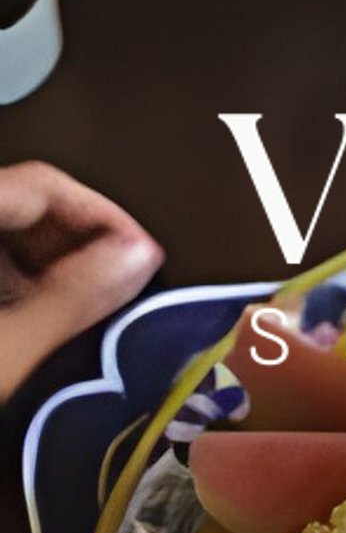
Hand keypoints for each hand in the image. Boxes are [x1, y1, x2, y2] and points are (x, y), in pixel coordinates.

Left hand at [0, 164, 162, 402]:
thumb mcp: (14, 349)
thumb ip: (79, 296)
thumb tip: (142, 253)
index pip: (43, 183)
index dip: (104, 212)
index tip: (144, 251)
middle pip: (31, 206)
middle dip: (86, 241)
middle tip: (127, 282)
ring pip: (14, 235)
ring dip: (59, 266)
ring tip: (92, 308)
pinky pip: (0, 261)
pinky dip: (27, 282)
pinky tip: (45, 320)